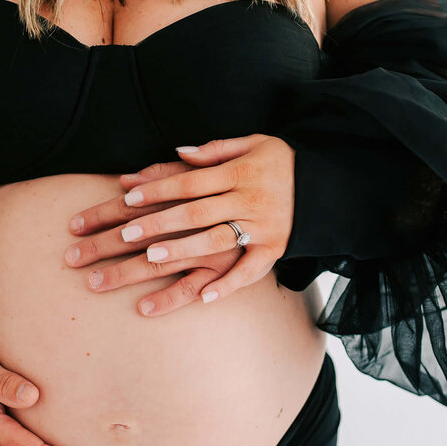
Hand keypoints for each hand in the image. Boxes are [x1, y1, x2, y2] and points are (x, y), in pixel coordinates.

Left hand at [63, 134, 295, 314]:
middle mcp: (245, 200)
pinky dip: (228, 286)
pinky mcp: (273, 251)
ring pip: (213, 244)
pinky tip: (203, 301)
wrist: (325, 184)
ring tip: (147, 261)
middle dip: (153, 226)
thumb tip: (176, 152)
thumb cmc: (279, 163)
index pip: (187, 183)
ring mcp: (259, 228)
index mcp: (235, 173)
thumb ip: (213, 149)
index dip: (156, 190)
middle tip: (120, 236)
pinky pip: (249, 272)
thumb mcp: (251, 144)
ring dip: (179, 254)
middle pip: (191, 215)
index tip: (125, 198)